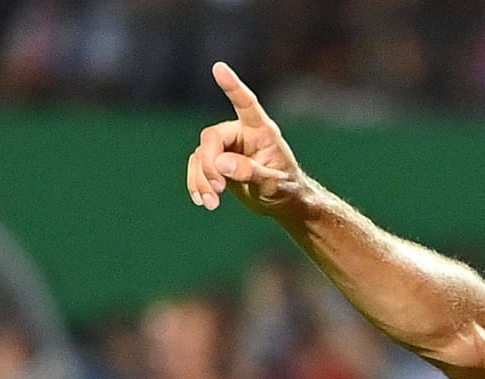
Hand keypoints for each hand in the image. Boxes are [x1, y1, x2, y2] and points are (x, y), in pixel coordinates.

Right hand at [186, 62, 305, 215]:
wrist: (284, 202)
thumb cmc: (287, 189)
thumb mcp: (274, 184)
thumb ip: (251, 172)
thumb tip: (222, 162)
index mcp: (262, 132)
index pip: (246, 104)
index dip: (232, 86)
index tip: (219, 68)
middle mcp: (242, 133)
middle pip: (211, 138)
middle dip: (209, 165)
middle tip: (218, 190)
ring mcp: (227, 147)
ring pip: (200, 155)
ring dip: (202, 179)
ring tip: (212, 204)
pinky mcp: (217, 161)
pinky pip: (197, 167)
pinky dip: (197, 183)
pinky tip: (204, 201)